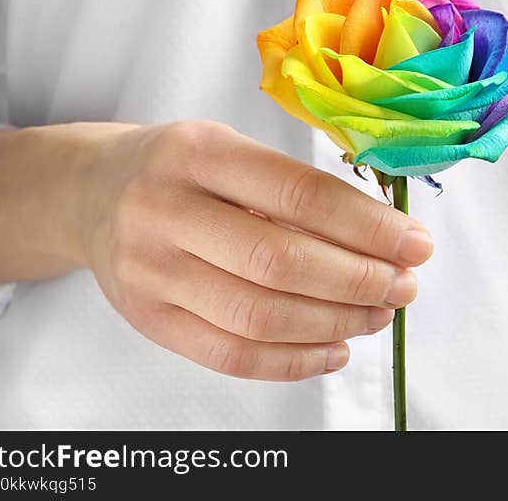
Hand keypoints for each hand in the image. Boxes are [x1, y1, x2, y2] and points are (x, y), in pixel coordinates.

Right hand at [79, 120, 432, 380]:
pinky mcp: (148, 320)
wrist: (92, 193)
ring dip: (336, 322)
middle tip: (404, 286)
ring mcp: (151, 271)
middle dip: (360, 281)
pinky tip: (335, 349)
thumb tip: (384, 236)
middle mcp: (167, 210)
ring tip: (377, 314)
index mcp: (199, 152)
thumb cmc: (180, 168)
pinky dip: (294, 361)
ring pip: (260, 316)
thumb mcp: (230, 147)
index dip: (368, 226)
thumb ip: (296, 186)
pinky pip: (231, 356)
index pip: (300, 195)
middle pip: (282, 262)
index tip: (415, 244)